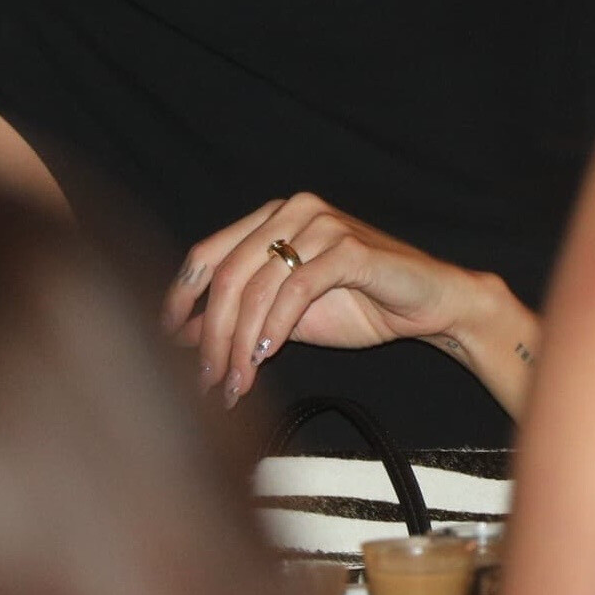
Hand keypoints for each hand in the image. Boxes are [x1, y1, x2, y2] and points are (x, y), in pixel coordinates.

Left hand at [160, 192, 537, 413]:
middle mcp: (291, 211)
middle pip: (227, 274)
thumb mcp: (288, 317)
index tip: (164, 341)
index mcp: (271, 218)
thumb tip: (184, 337)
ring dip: (240, 342)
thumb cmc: (361, 304)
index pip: (208, 254)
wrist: (430, 305)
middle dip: (210, 334)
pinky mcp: (348, 247)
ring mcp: (321, 224)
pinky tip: (266, 356)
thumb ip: (242, 317)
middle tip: (205, 381)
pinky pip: (297, 288)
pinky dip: (276, 325)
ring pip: (258, 284)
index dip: (180, 298)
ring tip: (235, 383)